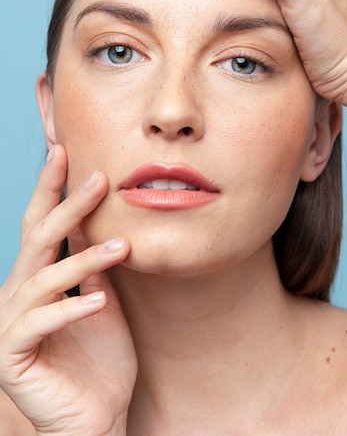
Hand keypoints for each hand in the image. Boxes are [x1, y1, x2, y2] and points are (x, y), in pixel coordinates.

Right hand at [0, 145, 136, 434]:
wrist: (96, 416)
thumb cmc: (99, 358)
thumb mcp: (101, 297)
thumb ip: (91, 263)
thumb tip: (95, 219)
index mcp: (36, 278)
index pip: (42, 225)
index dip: (51, 188)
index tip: (65, 151)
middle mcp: (16, 295)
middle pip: (38, 239)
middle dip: (66, 206)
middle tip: (97, 178)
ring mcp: (11, 325)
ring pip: (44, 279)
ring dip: (84, 260)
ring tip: (121, 248)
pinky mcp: (13, 355)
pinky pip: (41, 324)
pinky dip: (71, 310)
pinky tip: (100, 302)